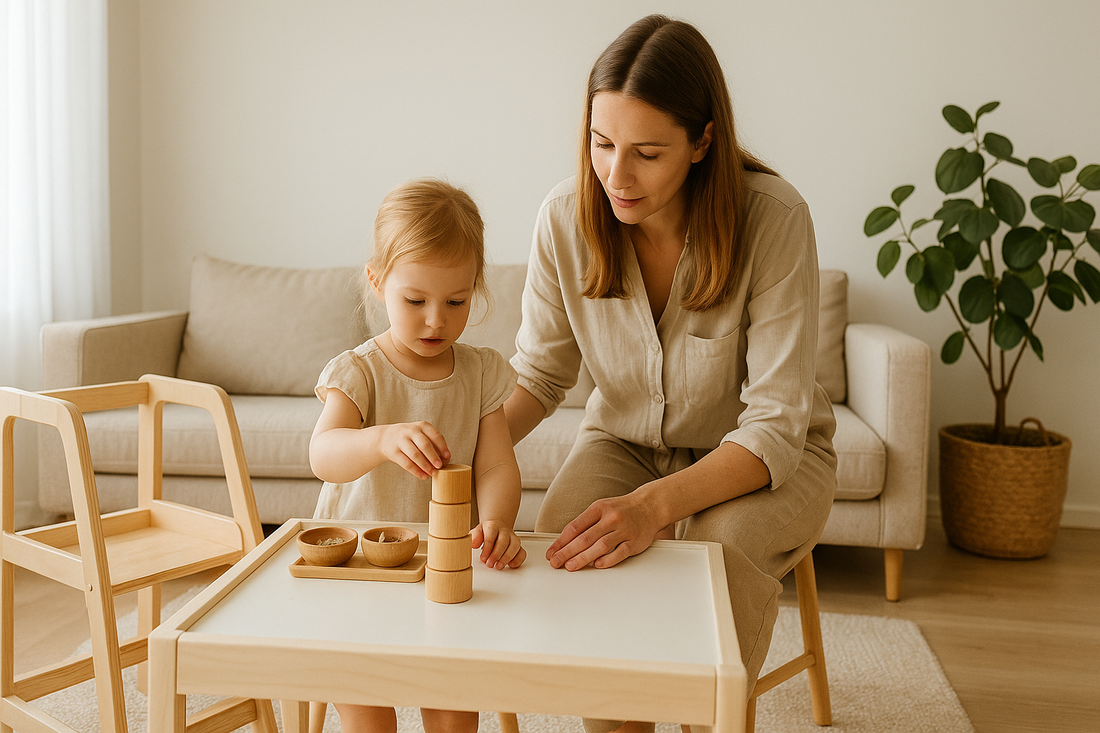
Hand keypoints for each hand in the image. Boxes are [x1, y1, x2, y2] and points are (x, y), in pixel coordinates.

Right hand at [378, 421, 450, 479]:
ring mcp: (400, 440)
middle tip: (439, 466)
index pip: (435, 435)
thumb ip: (432, 444)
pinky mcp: (393, 451)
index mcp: (422, 426)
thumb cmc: (410, 438)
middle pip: (424, 444)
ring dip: (425, 465)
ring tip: (432, 473)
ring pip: (415, 454)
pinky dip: (416, 471)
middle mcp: (411, 431)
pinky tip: (423, 476)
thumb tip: (445, 459)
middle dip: (433, 457)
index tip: (447, 456)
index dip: (442, 446)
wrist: (385, 437)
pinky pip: (406, 463)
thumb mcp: (421, 434)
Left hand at [471, 520, 525, 569]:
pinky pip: (522, 552)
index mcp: (493, 526)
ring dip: (507, 558)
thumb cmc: (486, 532)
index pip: (491, 535)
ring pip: (515, 545)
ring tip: (499, 566)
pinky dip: (518, 560)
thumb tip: (473, 544)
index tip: (483, 558)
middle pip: (503, 541)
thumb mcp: (477, 531)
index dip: (487, 548)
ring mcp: (512, 537)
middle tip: (489, 564)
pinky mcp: (517, 546)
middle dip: (496, 554)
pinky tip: (511, 565)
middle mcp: (504, 531)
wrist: (496, 527)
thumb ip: (474, 537)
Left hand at [546, 492, 662, 570]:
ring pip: (600, 546)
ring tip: (570, 566)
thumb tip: (564, 542)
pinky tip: (596, 565)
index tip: (551, 552)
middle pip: (585, 538)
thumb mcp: (601, 508)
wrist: (650, 506)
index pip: (575, 527)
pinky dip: (607, 560)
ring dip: (583, 558)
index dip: (561, 541)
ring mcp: (624, 530)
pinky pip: (619, 553)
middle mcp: (611, 518)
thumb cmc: (621, 509)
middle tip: (556, 562)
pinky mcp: (635, 542)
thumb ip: (585, 523)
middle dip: (567, 552)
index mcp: (599, 508)